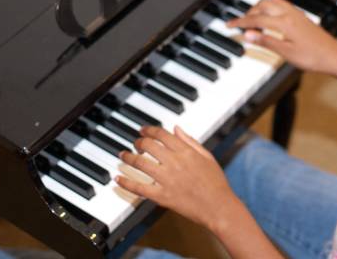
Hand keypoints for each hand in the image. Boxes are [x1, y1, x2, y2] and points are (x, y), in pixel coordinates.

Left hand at [116, 125, 237, 230]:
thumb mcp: (207, 156)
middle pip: (148, 146)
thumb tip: (175, 128)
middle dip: (138, 142)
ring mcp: (167, 180)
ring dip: (128, 157)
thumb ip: (190, 141)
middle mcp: (174, 163)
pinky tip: (118, 179)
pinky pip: (139, 188)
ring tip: (123, 155)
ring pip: (140, 164)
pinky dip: (126, 183)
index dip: (149, 130)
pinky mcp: (162, 196)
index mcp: (186, 152)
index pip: (162, 134)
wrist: (219, 207)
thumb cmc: (216, 183)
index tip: (143, 130)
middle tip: (135, 143)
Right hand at [227, 0, 336, 73]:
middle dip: (247, 13)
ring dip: (258, 8)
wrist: (333, 56)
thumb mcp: (286, 53)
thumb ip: (265, 41)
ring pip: (271, 2)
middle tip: (239, 25)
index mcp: (284, 23)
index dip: (240, 22)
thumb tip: (247, 34)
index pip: (256, 19)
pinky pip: (280, 4)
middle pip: (261, 6)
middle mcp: (290, 14)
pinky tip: (268, 16)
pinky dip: (269, 7)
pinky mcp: (300, 16)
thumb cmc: (313, 57)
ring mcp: (296, 13)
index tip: (229, 25)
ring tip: (251, 21)